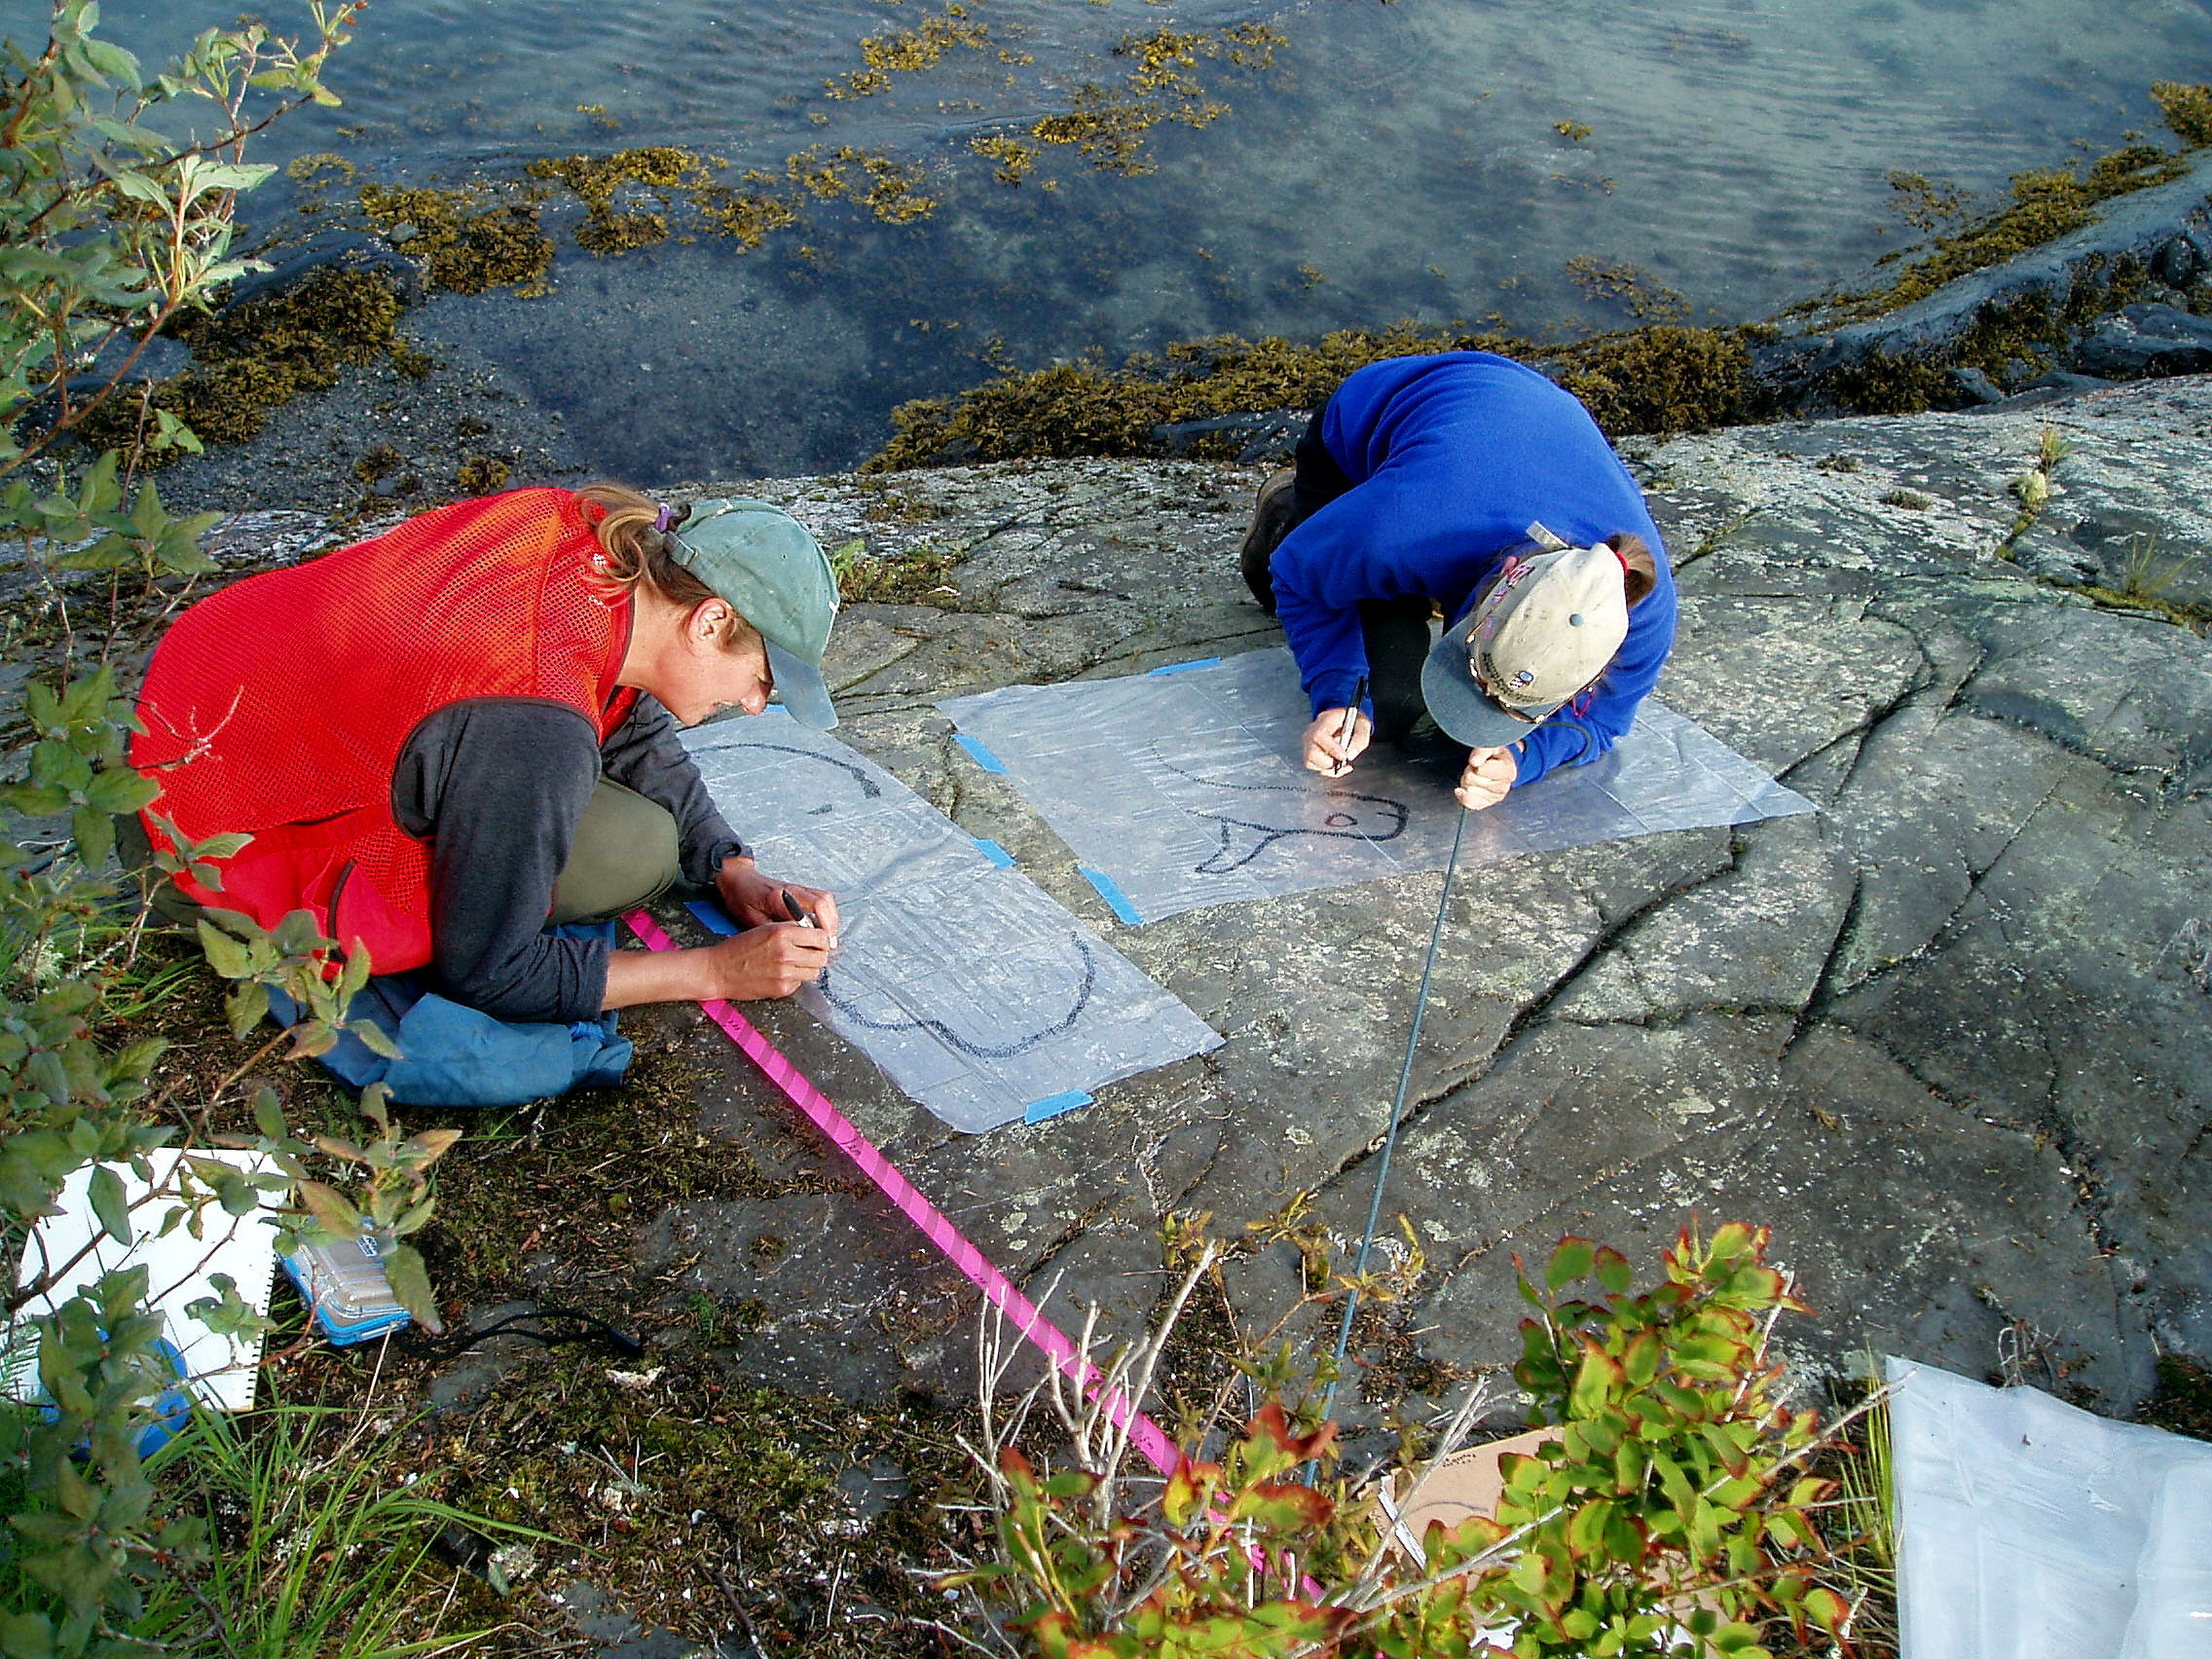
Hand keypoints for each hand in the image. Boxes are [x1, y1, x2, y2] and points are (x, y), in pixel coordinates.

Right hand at [704, 924, 833, 1000]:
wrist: (719, 970)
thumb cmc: (739, 948)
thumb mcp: (766, 928)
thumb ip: (791, 929)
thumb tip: (815, 933)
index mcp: (783, 933)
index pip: (821, 937)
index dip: (822, 939)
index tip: (819, 941)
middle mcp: (786, 952)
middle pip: (822, 956)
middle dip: (817, 955)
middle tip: (808, 954)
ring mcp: (785, 972)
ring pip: (814, 972)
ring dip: (807, 968)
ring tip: (793, 964)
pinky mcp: (782, 988)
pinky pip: (800, 983)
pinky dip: (795, 979)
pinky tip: (780, 974)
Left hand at [715, 855, 841, 945]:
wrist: (738, 879)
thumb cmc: (741, 897)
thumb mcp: (749, 918)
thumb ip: (771, 929)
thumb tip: (791, 941)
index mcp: (779, 896)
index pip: (810, 909)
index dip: (820, 928)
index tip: (823, 944)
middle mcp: (792, 890)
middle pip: (824, 901)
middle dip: (831, 924)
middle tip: (829, 943)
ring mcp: (798, 888)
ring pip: (826, 899)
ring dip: (832, 918)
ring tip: (829, 937)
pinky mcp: (800, 890)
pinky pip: (822, 898)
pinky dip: (827, 913)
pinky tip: (824, 926)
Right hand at [1302, 708, 1370, 776]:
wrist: (1346, 718)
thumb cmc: (1353, 720)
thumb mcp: (1363, 725)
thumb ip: (1359, 740)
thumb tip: (1349, 756)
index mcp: (1325, 719)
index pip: (1319, 735)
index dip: (1331, 749)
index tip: (1344, 757)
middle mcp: (1312, 731)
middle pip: (1311, 752)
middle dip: (1329, 763)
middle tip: (1344, 762)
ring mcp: (1309, 742)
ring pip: (1310, 762)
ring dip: (1329, 768)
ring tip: (1343, 764)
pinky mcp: (1310, 753)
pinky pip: (1315, 766)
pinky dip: (1328, 771)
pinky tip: (1339, 767)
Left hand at [1455, 745, 1517, 810]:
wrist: (1499, 764)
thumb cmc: (1495, 754)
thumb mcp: (1492, 746)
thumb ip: (1483, 751)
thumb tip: (1475, 761)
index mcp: (1508, 771)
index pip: (1480, 770)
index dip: (1475, 762)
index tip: (1480, 759)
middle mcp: (1504, 786)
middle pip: (1471, 780)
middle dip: (1470, 771)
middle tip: (1477, 767)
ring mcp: (1496, 797)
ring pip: (1468, 790)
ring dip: (1468, 781)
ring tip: (1477, 775)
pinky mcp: (1487, 804)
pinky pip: (1470, 804)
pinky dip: (1463, 796)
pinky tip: (1462, 790)